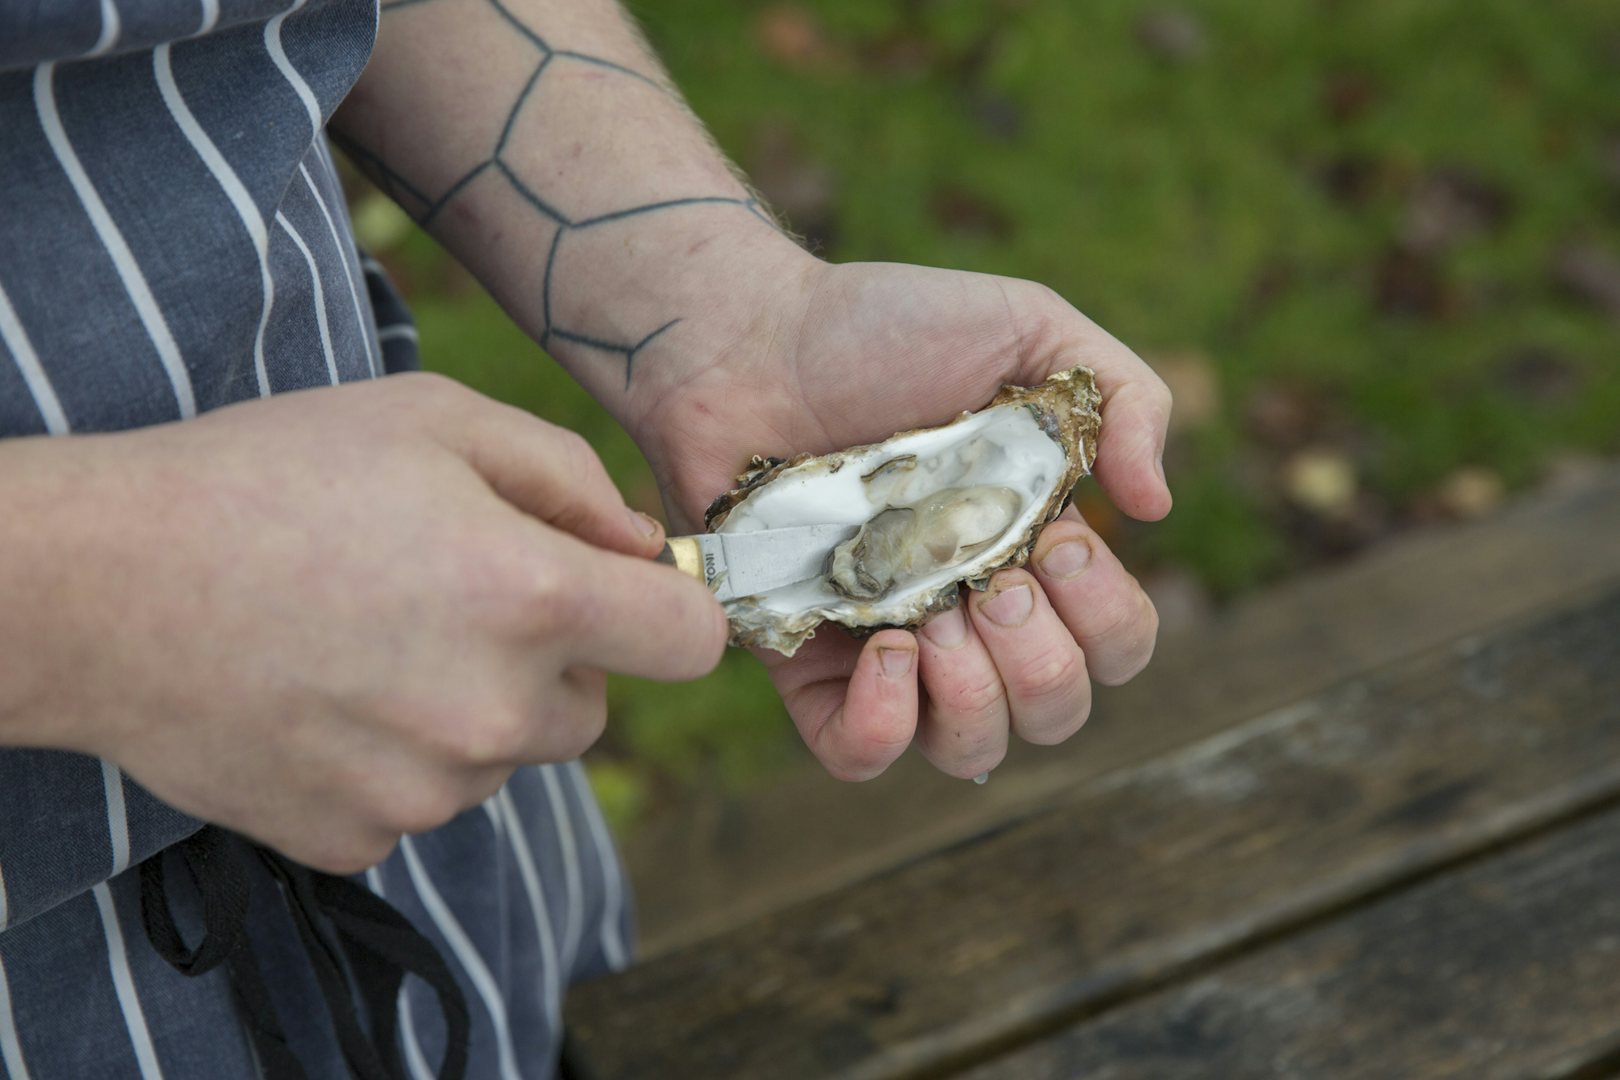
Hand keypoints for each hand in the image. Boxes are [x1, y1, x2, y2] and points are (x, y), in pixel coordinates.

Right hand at [8, 374, 725, 870]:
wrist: (98, 588)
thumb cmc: (269, 477)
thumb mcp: (433, 419)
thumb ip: (568, 475)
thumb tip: (641, 545)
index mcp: (532, 600)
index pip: (692, 642)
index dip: (668, 608)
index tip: (623, 591)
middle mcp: (494, 713)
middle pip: (593, 707)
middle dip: (552, 657)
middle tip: (450, 598)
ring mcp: (427, 791)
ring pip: (505, 753)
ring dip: (472, 708)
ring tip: (369, 639)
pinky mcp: (358, 839)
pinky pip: (423, 798)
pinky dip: (395, 758)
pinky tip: (325, 696)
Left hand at [640, 258, 1170, 780]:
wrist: (750, 336)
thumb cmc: (885, 327)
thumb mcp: (1031, 325)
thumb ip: (1126, 396)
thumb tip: (1156, 509)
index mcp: (1033, 550)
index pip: (1118, 646)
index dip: (1109, 617)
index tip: (1058, 539)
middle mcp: (972, 613)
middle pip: (1058, 713)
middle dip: (1044, 659)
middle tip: (992, 579)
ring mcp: (889, 642)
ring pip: (974, 752)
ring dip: (976, 696)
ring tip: (935, 617)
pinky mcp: (805, 661)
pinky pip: (857, 755)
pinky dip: (883, 726)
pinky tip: (880, 646)